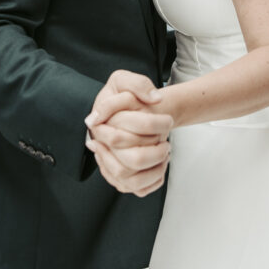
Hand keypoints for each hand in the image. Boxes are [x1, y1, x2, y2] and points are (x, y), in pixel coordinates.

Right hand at [85, 71, 172, 195]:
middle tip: (167, 141)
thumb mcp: (123, 79)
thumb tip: (154, 99)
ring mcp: (109, 165)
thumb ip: (137, 83)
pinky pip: (137, 189)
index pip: (123, 136)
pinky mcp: (119, 178)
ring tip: (165, 153)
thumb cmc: (123, 96)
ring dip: (156, 168)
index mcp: (100, 126)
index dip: (153, 127)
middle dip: (156, 152)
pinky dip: (154, 180)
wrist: (124, 111)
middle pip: (132, 161)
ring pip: (132, 180)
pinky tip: (160, 165)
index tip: (169, 121)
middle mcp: (100, 148)